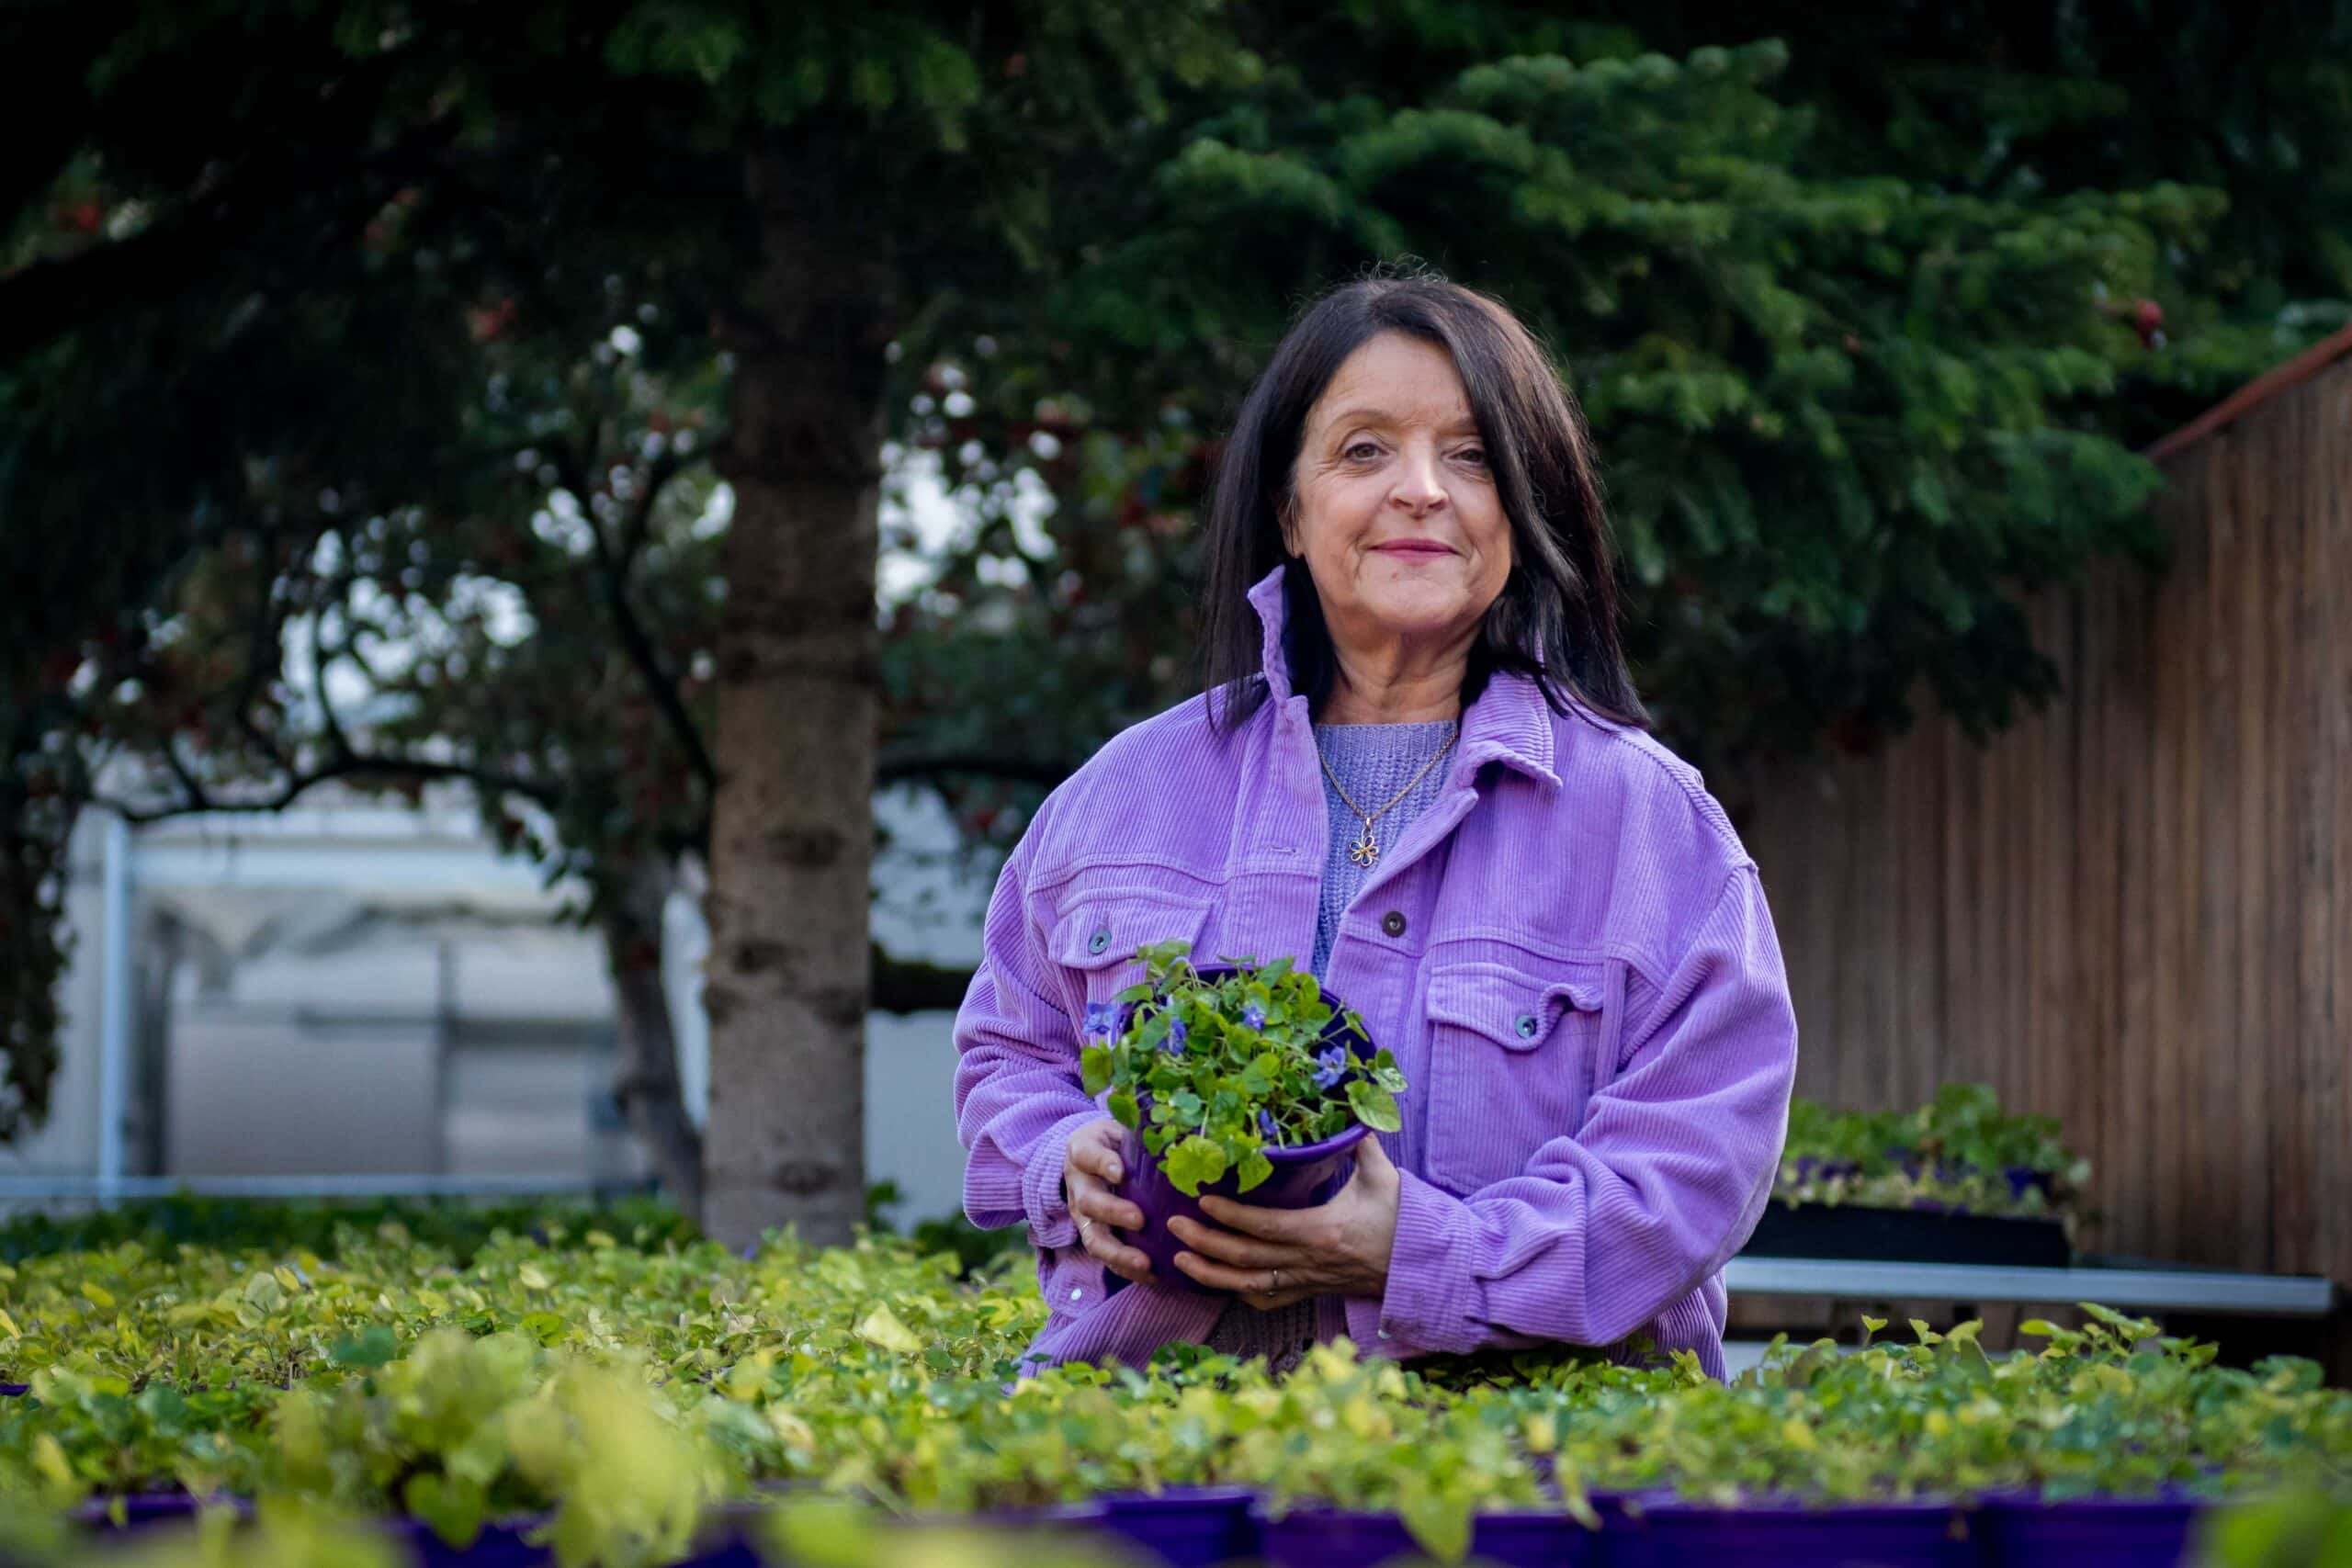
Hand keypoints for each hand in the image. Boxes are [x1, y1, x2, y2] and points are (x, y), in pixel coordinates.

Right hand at [1061, 1117, 1153, 1284]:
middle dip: (1112, 1212)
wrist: (1092, 1156)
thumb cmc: (1117, 1141)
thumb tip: (1189, 1137)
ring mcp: (1083, 1215)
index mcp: (1083, 1152)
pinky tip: (1153, 1275)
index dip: (1101, 1163)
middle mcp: (1079, 1185)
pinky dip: (1127, 1269)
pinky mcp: (1095, 1236)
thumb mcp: (1121, 1127)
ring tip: (1144, 1263)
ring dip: (1118, 1253)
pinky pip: (1107, 1258)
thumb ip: (1142, 1133)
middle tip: (1139, 1219)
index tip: (1119, 1170)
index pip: (1087, 1155)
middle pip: (1088, 1202)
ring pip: (1093, 1238)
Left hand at [1169, 1134, 1401, 1309]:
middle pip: (1245, 1258)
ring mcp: (1305, 1281)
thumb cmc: (1401, 1219)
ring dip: (1210, 1274)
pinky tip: (1218, 1281)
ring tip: (1178, 1258)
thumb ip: (1360, 1142)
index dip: (1230, 1217)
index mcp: (1320, 1230)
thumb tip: (1348, 1105)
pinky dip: (1239, 1292)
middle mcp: (1307, 1261)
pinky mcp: (1309, 1292)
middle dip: (1205, 1243)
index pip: (1265, 1227)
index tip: (1202, 1201)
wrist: (1420, 1265)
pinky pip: (1268, 1299)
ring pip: (1249, 1285)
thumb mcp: (1382, 1176)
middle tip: (1172, 1225)